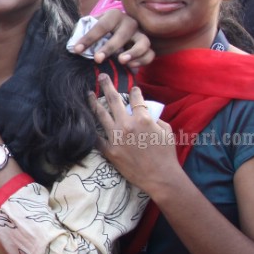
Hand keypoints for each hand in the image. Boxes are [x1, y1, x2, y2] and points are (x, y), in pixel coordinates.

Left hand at [73, 9, 154, 70]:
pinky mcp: (148, 46)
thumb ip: (82, 32)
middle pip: (122, 34)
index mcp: (113, 15)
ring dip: (133, 52)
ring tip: (121, 61)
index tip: (77, 50)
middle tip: (97, 59)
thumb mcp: (91, 26)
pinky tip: (130, 66)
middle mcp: (129, 23)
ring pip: (143, 42)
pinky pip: (150, 54)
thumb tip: (71, 44)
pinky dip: (142, 60)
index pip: (101, 26)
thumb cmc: (101, 31)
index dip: (88, 38)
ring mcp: (141, 34)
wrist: (117, 31)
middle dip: (109, 47)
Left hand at [92, 76, 177, 192]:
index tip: (132, 88)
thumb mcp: (166, 131)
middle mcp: (127, 125)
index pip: (135, 98)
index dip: (134, 91)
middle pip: (112, 99)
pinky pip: (97, 137)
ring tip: (88, 94)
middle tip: (101, 76)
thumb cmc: (166, 154)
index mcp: (143, 118)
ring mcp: (116, 137)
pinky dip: (92, 128)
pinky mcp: (109, 150)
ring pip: (100, 114)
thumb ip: (155, 118)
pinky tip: (87, 120)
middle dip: (106, 85)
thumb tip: (146, 111)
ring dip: (93, 102)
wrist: (160, 177)